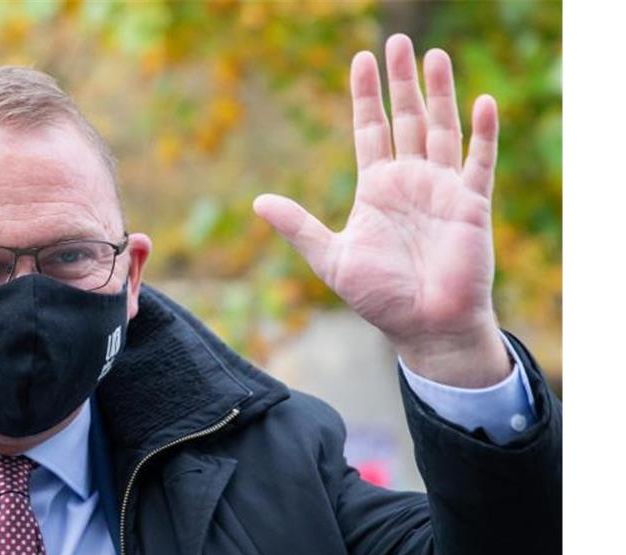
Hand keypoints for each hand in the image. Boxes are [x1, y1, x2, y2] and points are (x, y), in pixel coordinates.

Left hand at [254, 34, 510, 387]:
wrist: (423, 327)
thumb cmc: (380, 297)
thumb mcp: (330, 259)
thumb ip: (298, 227)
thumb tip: (257, 202)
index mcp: (376, 189)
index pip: (369, 130)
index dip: (365, 96)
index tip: (361, 58)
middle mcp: (410, 181)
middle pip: (406, 119)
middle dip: (402, 82)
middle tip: (398, 41)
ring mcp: (442, 189)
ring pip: (442, 129)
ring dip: (440, 94)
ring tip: (435, 56)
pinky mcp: (471, 204)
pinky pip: (480, 161)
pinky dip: (483, 133)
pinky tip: (483, 103)